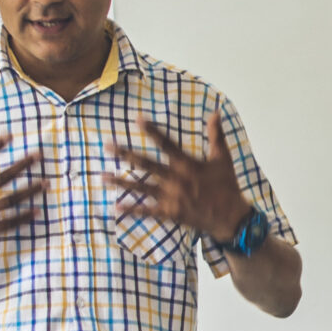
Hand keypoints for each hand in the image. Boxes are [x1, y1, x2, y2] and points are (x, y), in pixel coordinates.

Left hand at [104, 113, 250, 241]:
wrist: (230, 218)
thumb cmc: (227, 186)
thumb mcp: (223, 158)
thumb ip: (216, 135)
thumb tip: (215, 112)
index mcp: (187, 164)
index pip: (166, 143)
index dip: (151, 130)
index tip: (136, 118)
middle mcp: (175, 179)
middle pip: (145, 164)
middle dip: (125, 154)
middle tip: (107, 146)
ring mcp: (170, 197)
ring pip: (140, 187)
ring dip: (120, 182)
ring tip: (101, 177)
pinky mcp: (169, 213)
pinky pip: (147, 211)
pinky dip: (131, 210)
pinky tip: (116, 207)